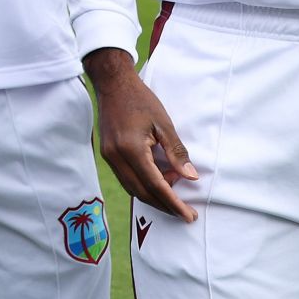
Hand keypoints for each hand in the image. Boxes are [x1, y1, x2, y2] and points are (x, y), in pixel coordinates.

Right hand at [85, 47, 199, 221]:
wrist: (112, 83)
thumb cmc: (140, 99)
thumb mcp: (164, 123)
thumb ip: (176, 152)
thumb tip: (190, 177)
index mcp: (131, 149)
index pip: (155, 185)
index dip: (173, 203)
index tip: (189, 215)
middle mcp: (116, 157)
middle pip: (141, 192)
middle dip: (164, 205)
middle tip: (185, 213)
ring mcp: (108, 156)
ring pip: (131, 188)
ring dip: (153, 196)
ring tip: (174, 191)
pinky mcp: (107, 153)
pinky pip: (126, 178)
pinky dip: (143, 184)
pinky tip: (158, 179)